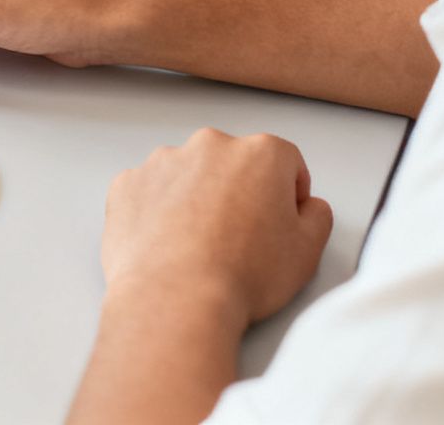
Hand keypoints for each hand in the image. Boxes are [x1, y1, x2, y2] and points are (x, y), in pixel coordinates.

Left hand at [102, 129, 332, 326]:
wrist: (175, 297)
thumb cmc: (242, 275)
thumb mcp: (307, 250)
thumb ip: (317, 215)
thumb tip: (307, 206)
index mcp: (259, 154)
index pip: (285, 162)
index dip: (289, 193)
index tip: (283, 218)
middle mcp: (208, 146)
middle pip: (233, 164)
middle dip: (241, 191)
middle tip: (242, 237)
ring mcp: (161, 162)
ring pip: (189, 175)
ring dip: (197, 198)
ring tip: (201, 245)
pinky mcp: (127, 183)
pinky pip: (150, 192)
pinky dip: (159, 211)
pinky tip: (168, 244)